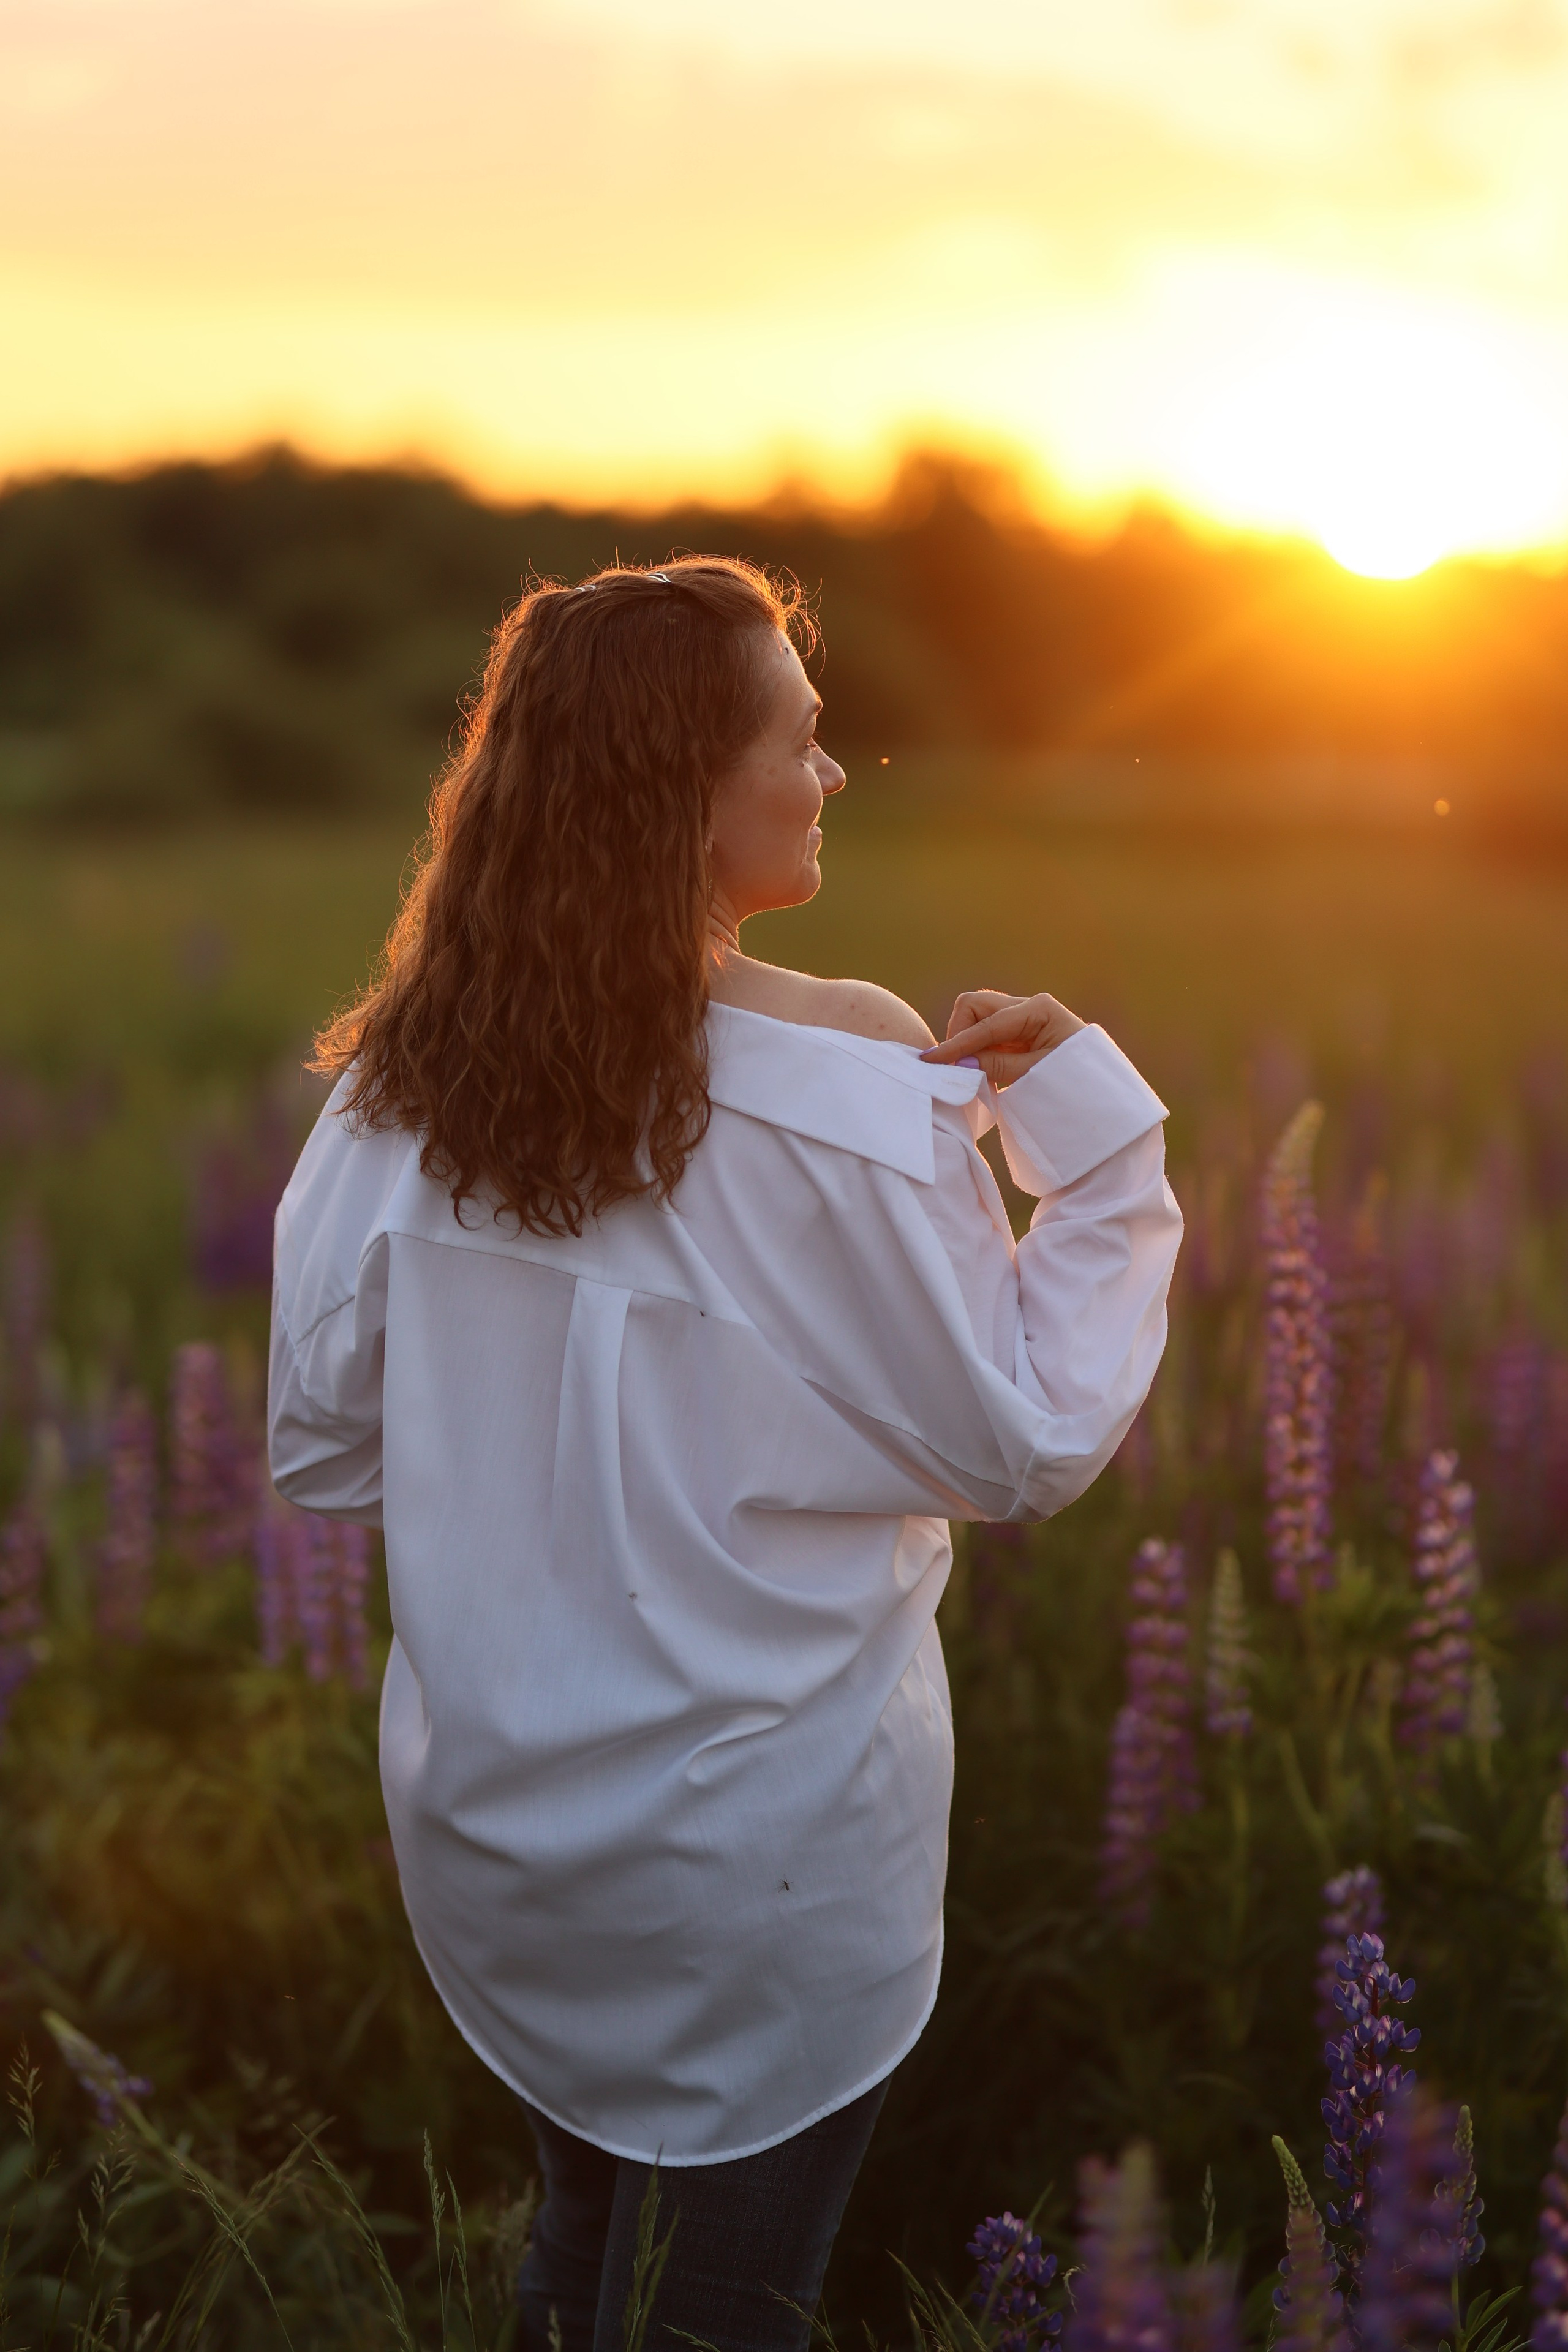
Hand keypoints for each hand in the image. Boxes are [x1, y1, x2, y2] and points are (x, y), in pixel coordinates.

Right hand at [919, 989, 1085, 1088]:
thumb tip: (957, 1061)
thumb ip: (996, 1066)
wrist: (1104, 1096)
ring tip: (972, 1073)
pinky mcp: (1018, 1034)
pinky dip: (977, 1050)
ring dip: (968, 1042)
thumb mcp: (1037, 1077)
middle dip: (960, 1033)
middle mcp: (1028, 1006)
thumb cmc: (1079, 1085)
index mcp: (1039, 1009)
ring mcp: (1023, 1018)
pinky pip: (987, 1035)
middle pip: (975, 1007)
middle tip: (958, 1067)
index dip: (956, 1043)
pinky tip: (981, 1071)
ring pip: (977, 1019)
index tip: (932, 1061)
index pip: (985, 1023)